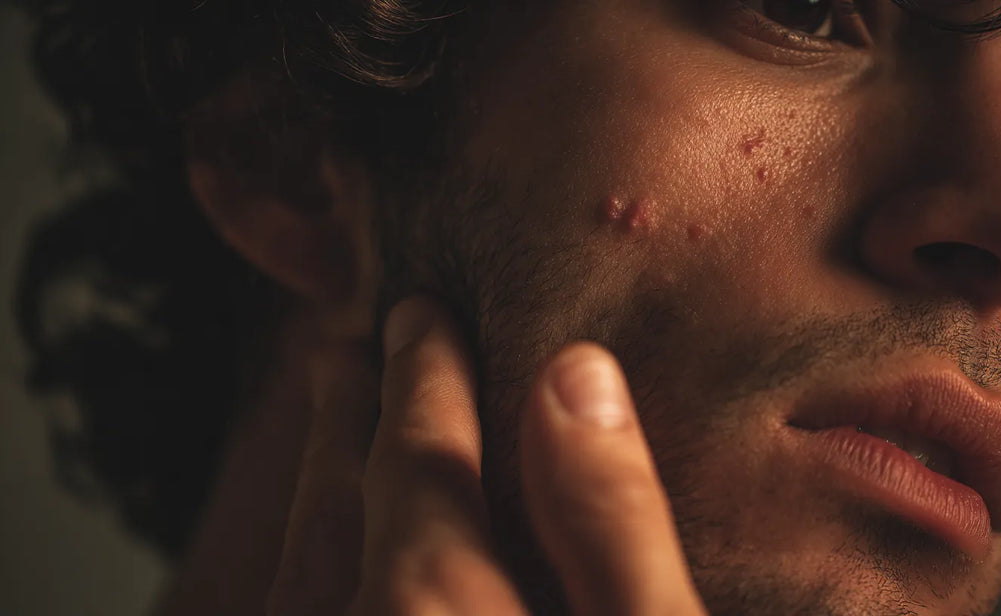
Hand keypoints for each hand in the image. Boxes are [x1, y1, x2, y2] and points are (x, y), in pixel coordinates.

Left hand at [267, 296, 707, 614]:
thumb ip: (613, 523)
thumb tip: (575, 379)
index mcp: (436, 607)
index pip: (416, 461)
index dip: (422, 378)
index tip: (418, 315)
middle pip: (332, 510)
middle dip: (345, 420)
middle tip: (345, 349)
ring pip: (296, 580)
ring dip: (318, 496)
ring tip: (332, 440)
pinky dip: (313, 576)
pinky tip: (337, 575)